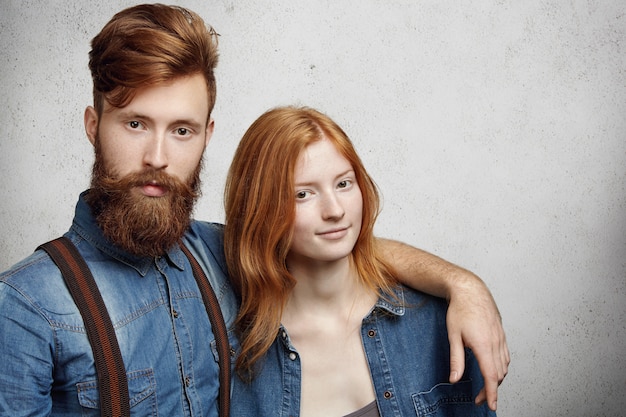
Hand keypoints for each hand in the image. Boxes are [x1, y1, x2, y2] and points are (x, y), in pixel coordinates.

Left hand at [446, 270, 509, 410]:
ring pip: (504, 366)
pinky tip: (494, 369)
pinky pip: (506, 356)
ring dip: (497, 379)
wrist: (470, 289)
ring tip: (486, 386)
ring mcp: (501, 338)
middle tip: (480, 398)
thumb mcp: (453, 336)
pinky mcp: (502, 333)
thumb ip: (456, 359)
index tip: (491, 406)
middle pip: (498, 375)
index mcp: (484, 345)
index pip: (491, 376)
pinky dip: (501, 367)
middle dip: (491, 390)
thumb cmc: (460, 310)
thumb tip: (454, 379)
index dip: (491, 393)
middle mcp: (495, 343)